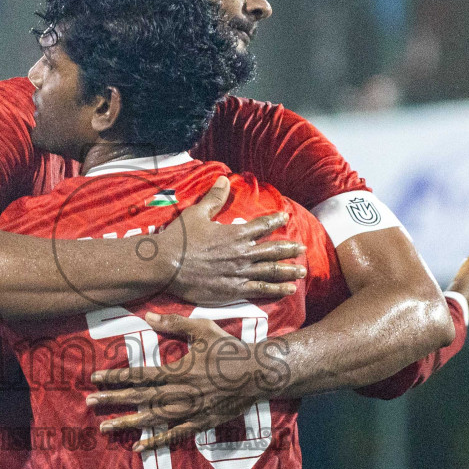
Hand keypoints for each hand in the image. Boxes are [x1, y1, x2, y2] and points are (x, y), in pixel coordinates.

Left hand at [87, 313, 281, 452]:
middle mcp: (179, 392)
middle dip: (112, 400)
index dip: (116, 377)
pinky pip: (174, 435)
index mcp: (177, 370)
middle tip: (88, 403)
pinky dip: (156, 442)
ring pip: (152, 418)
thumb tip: (147, 316)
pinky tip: (139, 448)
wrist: (258, 373)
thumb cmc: (230, 349)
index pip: (139, 375)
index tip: (96, 378)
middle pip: (139, 397)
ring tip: (105, 426)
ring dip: (127, 422)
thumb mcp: (202, 330)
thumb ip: (174, 324)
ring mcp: (189, 410)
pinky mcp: (200, 423)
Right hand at [155, 177, 305, 305]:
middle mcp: (242, 253)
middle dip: (289, 249)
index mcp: (235, 233)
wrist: (166, 264)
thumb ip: (214, 198)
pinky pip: (261, 289)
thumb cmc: (179, 239)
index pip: (262, 225)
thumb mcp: (197, 213)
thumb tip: (223, 178)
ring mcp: (240, 272)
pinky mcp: (234, 289)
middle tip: (302, 248)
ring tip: (302, 270)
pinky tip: (289, 290)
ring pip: (272, 271)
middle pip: (273, 250)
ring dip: (289, 270)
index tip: (286, 217)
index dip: (276, 220)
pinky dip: (277, 290)